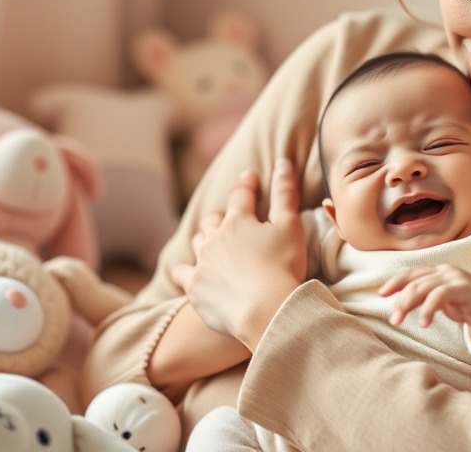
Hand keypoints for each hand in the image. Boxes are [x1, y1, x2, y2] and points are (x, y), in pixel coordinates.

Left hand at [171, 159, 305, 350]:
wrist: (265, 310)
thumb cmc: (283, 267)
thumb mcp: (290, 226)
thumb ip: (285, 193)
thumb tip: (282, 161)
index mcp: (239, 221)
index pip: (240, 195)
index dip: (246, 185)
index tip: (249, 177)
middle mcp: (215, 238)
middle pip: (213, 220)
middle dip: (221, 216)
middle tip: (230, 218)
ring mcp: (202, 263)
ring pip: (197, 242)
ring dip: (204, 239)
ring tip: (211, 242)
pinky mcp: (195, 288)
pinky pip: (181, 273)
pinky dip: (183, 270)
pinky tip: (186, 272)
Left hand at [379, 265, 470, 337]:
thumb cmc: (466, 303)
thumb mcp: (442, 299)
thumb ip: (425, 297)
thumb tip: (401, 303)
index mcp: (436, 272)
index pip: (411, 273)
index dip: (395, 281)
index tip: (381, 294)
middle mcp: (443, 271)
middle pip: (414, 282)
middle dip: (400, 300)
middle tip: (393, 319)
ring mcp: (453, 277)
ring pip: (423, 287)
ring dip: (408, 305)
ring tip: (400, 321)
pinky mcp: (463, 287)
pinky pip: (440, 295)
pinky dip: (428, 309)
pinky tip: (424, 323)